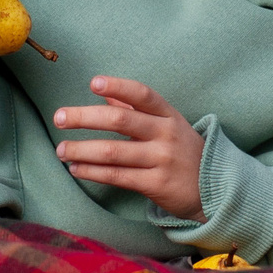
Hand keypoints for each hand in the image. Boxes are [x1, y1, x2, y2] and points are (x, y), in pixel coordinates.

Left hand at [54, 77, 202, 218]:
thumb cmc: (183, 151)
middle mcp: (166, 134)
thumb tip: (106, 92)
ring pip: (113, 152)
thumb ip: (136, 108)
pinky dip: (92, 172)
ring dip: (81, 150)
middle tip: (59, 117)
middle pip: (120, 120)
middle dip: (85, 117)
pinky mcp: (156, 184)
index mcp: (168, 115)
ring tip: (61, 150)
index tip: (93, 83)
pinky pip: (117, 176)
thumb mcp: (167, 124)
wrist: (214, 189)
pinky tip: (76, 169)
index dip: (118, 86)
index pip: (142, 95)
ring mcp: (161, 160)